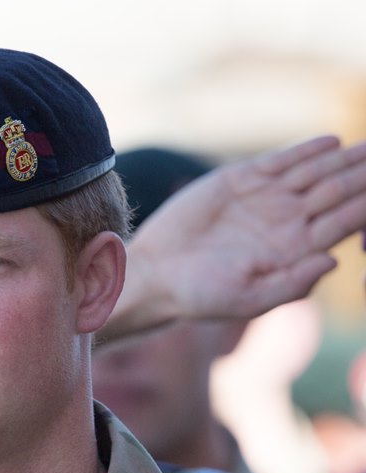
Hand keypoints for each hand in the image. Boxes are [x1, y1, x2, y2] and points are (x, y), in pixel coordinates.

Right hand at [128, 135, 365, 322]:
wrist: (155, 274)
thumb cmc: (200, 295)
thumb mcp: (249, 299)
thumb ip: (294, 285)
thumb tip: (334, 260)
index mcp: (297, 250)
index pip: (345, 223)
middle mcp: (288, 222)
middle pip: (339, 193)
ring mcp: (267, 198)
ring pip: (317, 173)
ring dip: (346, 160)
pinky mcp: (240, 179)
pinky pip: (282, 162)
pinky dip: (306, 151)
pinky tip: (333, 143)